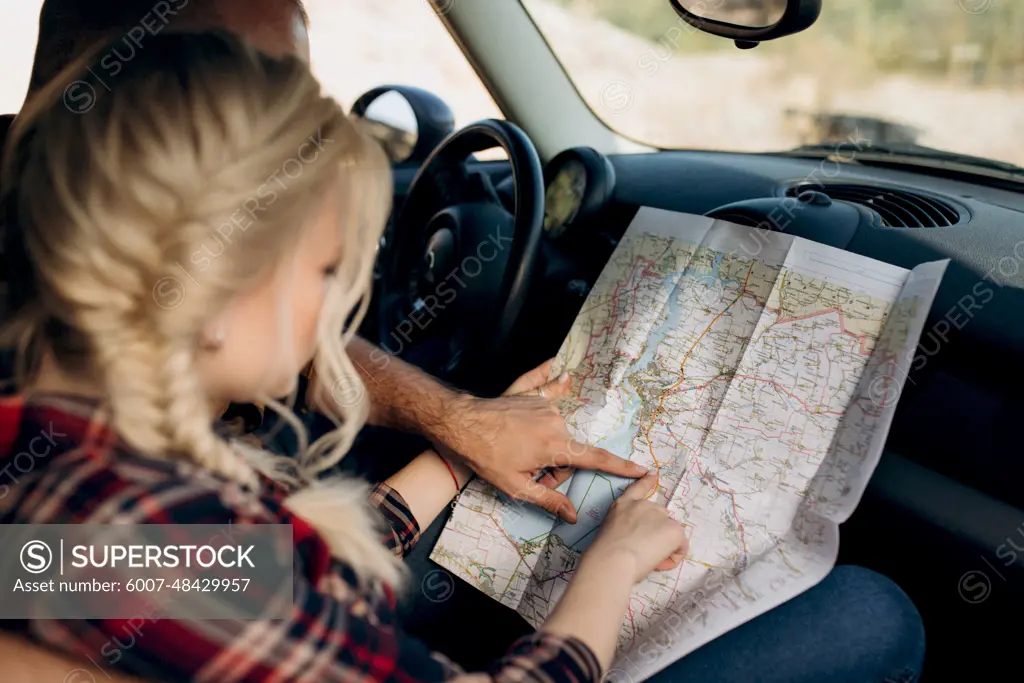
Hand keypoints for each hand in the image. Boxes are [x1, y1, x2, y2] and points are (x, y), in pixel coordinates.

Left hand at [435, 359, 647, 522]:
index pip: (595, 459)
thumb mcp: (515, 487)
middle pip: (569, 451)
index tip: (643, 470)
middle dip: (554, 468)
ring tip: (518, 453)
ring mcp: (543, 405)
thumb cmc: (485, 457)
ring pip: (556, 432)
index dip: (620, 467)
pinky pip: (547, 386)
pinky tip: (561, 369)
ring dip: (545, 446)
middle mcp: (556, 422)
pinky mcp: (530, 393)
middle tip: (528, 477)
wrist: (459, 423)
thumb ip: (548, 500)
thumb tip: (574, 515)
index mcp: (555, 446)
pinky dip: (552, 381)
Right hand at [581, 475, 688, 583]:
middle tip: (643, 552)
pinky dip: (673, 557)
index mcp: (624, 504)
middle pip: (660, 517)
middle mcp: (644, 505)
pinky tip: (659, 563)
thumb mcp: (611, 531)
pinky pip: (680, 547)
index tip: (653, 475)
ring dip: (664, 545)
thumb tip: (639, 542)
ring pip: (670, 533)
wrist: (613, 559)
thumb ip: (625, 528)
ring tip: (648, 560)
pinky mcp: (674, 529)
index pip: (638, 487)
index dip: (647, 481)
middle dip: (656, 533)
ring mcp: (661, 515)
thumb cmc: (605, 553)